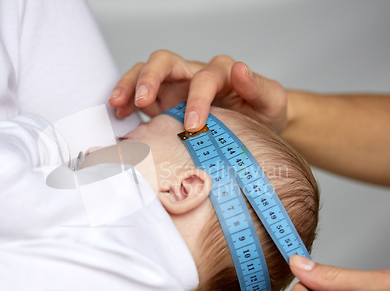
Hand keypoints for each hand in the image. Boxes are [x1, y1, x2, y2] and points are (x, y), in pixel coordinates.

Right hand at [109, 50, 287, 132]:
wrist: (255, 129)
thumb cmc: (262, 115)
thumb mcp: (271, 102)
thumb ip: (259, 87)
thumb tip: (240, 68)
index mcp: (221, 74)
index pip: (204, 77)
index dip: (197, 98)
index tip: (192, 124)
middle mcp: (194, 75)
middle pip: (165, 62)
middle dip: (150, 77)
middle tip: (142, 101)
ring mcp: (175, 87)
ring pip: (146, 73)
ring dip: (130, 85)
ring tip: (117, 104)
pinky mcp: (163, 102)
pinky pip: (139, 94)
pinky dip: (127, 100)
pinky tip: (120, 114)